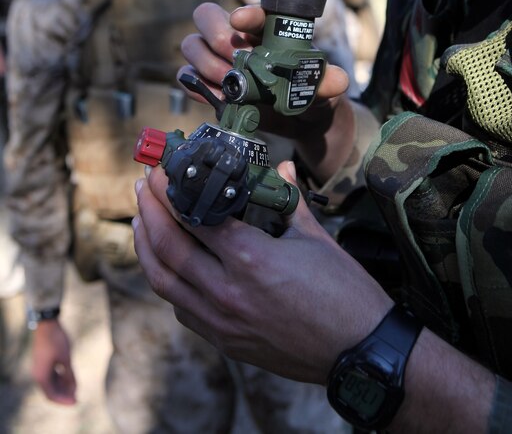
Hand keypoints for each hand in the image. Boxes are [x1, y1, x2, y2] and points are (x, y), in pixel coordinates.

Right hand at [31, 319, 76, 404]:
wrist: (47, 324)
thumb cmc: (56, 340)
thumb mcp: (66, 358)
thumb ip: (70, 374)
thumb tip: (75, 388)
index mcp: (41, 376)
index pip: (52, 396)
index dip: (64, 400)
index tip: (76, 402)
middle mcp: (38, 375)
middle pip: (51, 391)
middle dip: (64, 394)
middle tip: (77, 397)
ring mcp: (39, 368)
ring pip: (51, 383)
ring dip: (63, 386)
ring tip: (76, 387)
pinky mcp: (42, 362)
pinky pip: (51, 375)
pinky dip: (60, 378)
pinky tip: (69, 377)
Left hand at [133, 161, 391, 383]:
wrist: (360, 352)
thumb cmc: (344, 292)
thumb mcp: (315, 239)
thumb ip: (290, 199)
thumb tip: (283, 168)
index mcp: (250, 258)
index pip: (193, 216)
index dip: (170, 189)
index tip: (161, 169)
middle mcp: (227, 291)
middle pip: (167, 246)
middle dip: (149, 210)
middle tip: (143, 185)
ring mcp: (222, 321)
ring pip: (165, 281)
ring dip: (146, 247)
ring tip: (142, 220)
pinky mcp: (225, 342)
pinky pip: (182, 308)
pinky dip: (169, 282)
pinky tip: (169, 264)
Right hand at [181, 3, 353, 178]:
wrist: (298, 121)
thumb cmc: (311, 93)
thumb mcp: (324, 88)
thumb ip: (327, 82)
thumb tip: (337, 81)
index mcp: (268, 29)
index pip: (251, 11)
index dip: (244, 14)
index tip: (240, 21)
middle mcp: (239, 38)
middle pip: (206, 15)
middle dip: (217, 38)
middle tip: (234, 61)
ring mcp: (218, 58)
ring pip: (191, 44)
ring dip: (205, 63)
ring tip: (228, 83)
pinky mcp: (208, 83)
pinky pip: (186, 76)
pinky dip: (195, 85)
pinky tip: (216, 96)